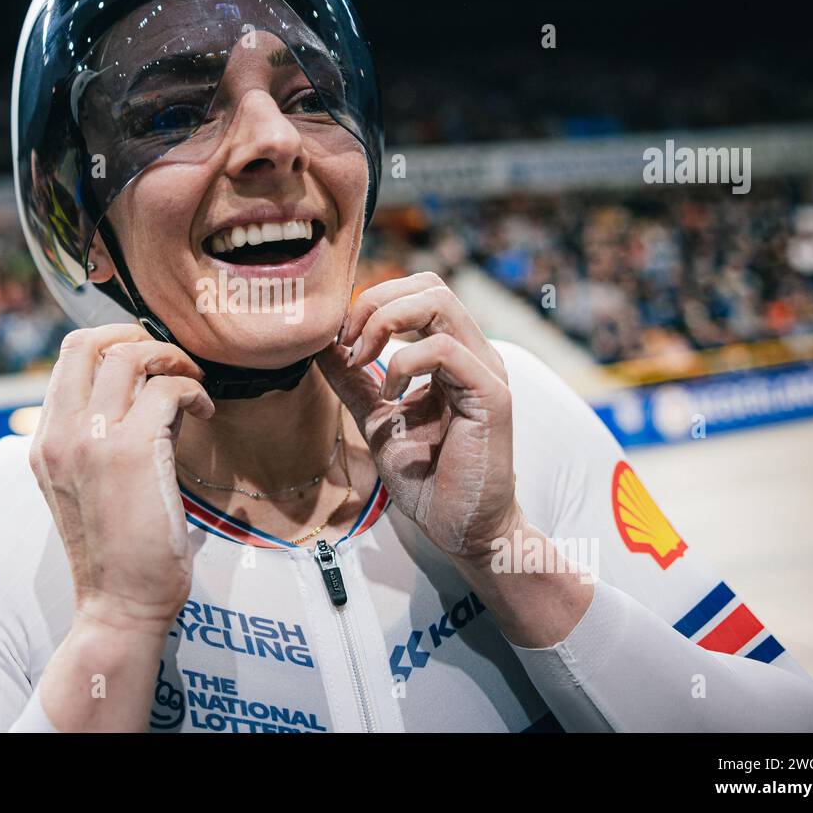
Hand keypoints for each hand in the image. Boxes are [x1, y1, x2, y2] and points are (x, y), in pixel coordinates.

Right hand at [30, 324, 213, 636]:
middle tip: (172, 362)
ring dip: (171, 360)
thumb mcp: (85, 486)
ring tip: (192, 384)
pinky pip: (167, 390)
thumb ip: (95, 440)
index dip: (113, 341)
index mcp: (45, 441)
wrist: (119, 605)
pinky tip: (204, 412)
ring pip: (129, 355)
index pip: (69, 356)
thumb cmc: (116, 551)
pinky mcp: (132, 452)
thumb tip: (142, 390)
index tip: (148, 360)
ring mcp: (91, 440)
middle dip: (141, 338)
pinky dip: (193, 391)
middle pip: (92, 341)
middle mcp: (60, 434)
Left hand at [318, 273, 520, 560]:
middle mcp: (474, 354)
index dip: (374, 301)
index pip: (419, 291)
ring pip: (439, 303)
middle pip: (429, 285)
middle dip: (376, 302)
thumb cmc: (428, 478)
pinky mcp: (491, 396)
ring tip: (363, 360)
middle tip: (348, 342)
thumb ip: (354, 382)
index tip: (341, 339)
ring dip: (386, 323)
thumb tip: (320, 347)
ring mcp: (486, 371)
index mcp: (453, 354)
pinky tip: (391, 394)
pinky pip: (445, 350)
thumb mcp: (377, 420)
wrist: (460, 528)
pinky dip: (404, 362)